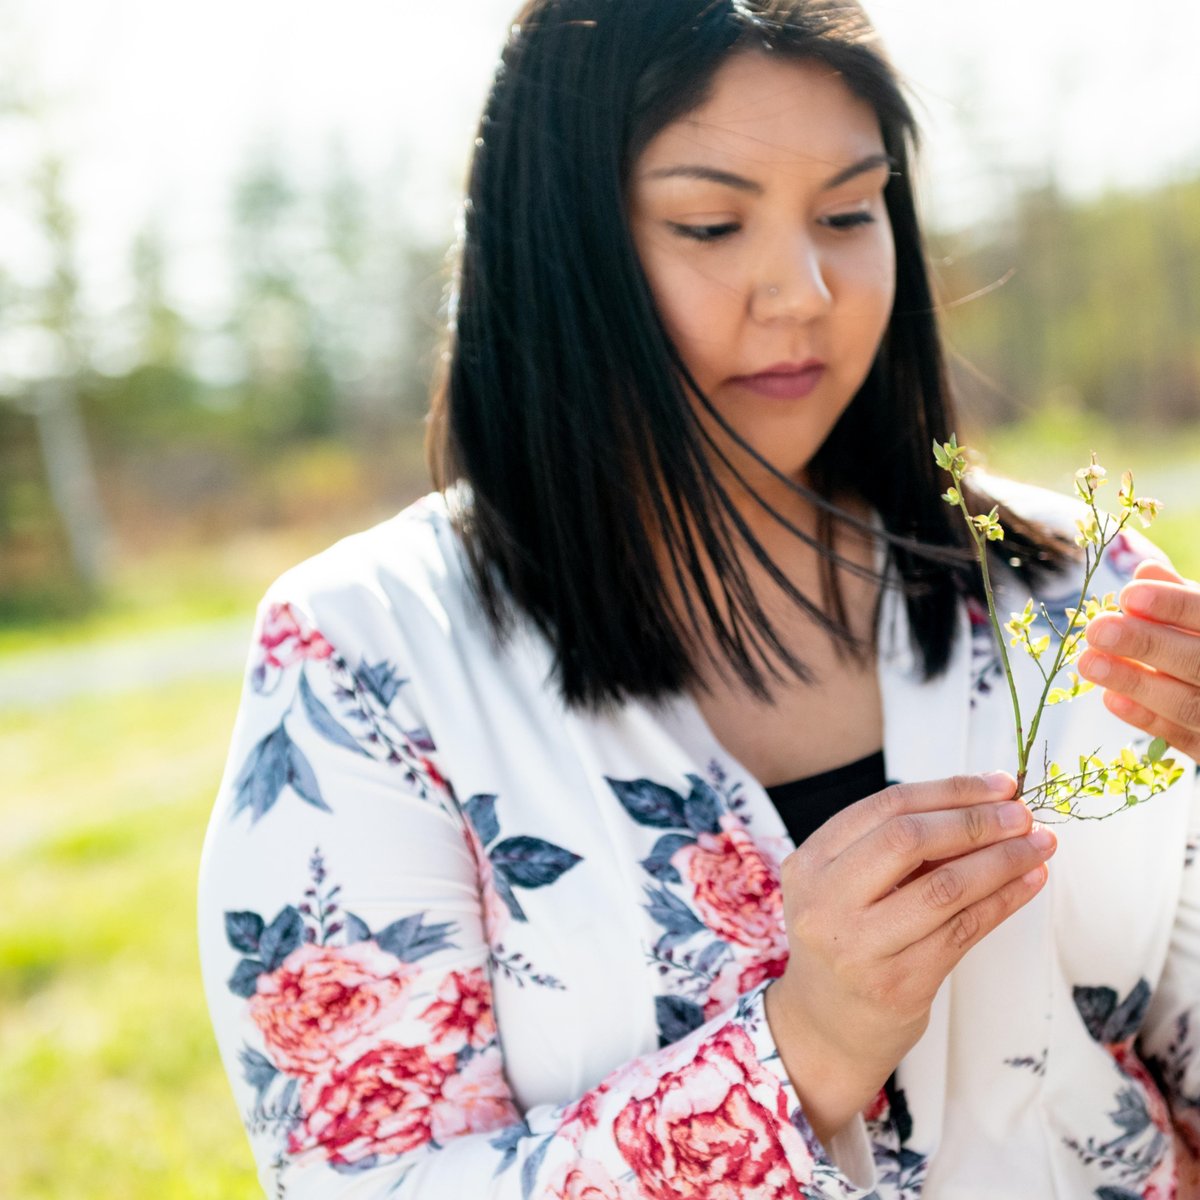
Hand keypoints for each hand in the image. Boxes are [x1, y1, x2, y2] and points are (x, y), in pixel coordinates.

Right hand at [764, 774, 1055, 1146]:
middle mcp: (825, 902)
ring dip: (1002, 860)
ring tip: (1041, 844)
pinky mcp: (897, 986)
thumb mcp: (843, 886)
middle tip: (1023, 814)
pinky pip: (963, 931)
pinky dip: (1004, 900)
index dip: (948, 790)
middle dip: (975, 821)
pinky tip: (1030, 882)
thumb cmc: (845, 941)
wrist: (824, 1027)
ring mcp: (859, 947)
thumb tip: (984, 803)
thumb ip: (892, 848)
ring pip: (944, 887)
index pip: (884, 807)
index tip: (997, 784)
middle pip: (908, 840)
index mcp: (808, 862)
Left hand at [1079, 559, 1199, 760]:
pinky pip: (1185, 740)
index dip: (1175, 605)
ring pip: (1189, 705)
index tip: (1128, 594)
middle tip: (1097, 629)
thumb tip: (1145, 570)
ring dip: (1135, 683)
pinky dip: (1147, 720)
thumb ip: (1181, 596)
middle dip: (1147, 645)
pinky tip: (1110, 698)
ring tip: (1089, 662)